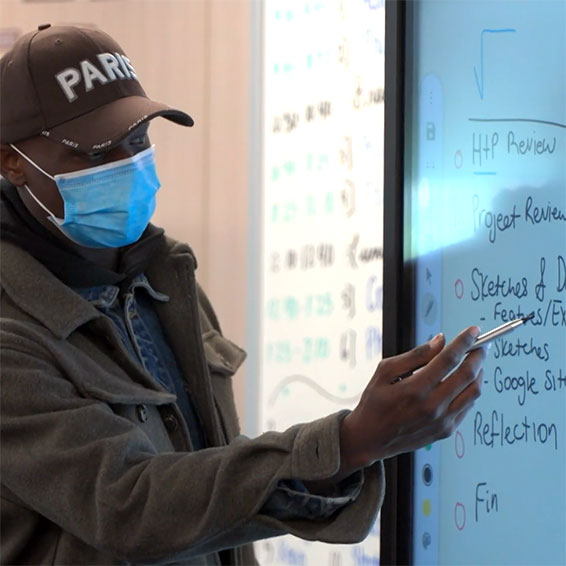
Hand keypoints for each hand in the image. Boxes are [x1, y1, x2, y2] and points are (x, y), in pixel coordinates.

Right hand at [337, 326, 486, 475]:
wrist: (370, 438)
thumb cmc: (374, 403)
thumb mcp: (384, 371)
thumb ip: (414, 355)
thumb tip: (439, 341)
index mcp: (415, 388)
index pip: (448, 359)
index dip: (464, 342)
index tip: (474, 330)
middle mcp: (432, 406)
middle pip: (467, 374)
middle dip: (478, 355)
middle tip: (481, 344)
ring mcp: (442, 421)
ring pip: (473, 392)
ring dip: (479, 373)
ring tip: (475, 362)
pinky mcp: (446, 431)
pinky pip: (468, 407)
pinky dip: (471, 391)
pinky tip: (465, 382)